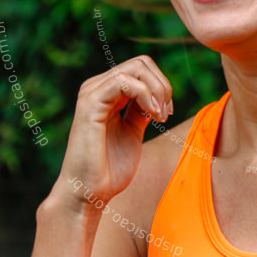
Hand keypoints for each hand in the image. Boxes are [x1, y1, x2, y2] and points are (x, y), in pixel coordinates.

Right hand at [51, 56, 172, 212]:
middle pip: (141, 62)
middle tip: (165, 115)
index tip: (167, 114)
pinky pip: (124, 81)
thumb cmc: (109, 169)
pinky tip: (153, 116)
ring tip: (160, 117)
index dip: (162, 86)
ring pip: (135, 68)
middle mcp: (96, 87)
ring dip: (157, 90)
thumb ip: (140, 111)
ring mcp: (91, 93)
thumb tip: (156, 95)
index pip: (141, 68)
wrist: (89, 193)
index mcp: (106, 93)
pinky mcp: (90, 104)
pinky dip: (146, 94)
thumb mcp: (132, 132)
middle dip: (163, 85)